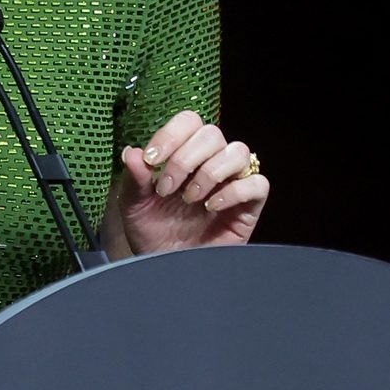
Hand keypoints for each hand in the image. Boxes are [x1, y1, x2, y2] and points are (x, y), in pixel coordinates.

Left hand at [113, 110, 267, 253]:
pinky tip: (212, 206)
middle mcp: (210, 162)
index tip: (151, 160)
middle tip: (166, 189)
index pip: (188, 121)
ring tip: (190, 198)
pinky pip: (257, 183)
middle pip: (212, 133)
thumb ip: (134, 179)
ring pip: (239, 151)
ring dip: (210, 172)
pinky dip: (235, 191)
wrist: (166, 268)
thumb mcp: (134, 206)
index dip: (171, 134)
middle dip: (185, 158)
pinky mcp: (248, 207)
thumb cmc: (152, 233)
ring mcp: (232, 183)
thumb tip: (131, 152)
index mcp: (182, 153)